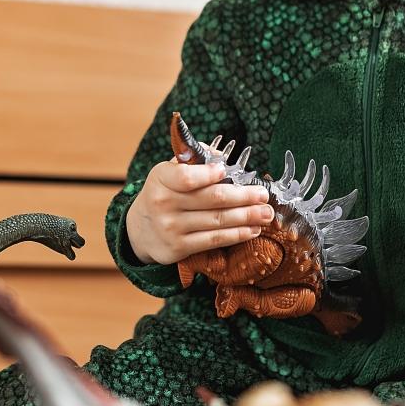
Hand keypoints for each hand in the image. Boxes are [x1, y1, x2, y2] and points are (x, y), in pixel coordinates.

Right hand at [125, 159, 274, 264]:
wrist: (139, 229)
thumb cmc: (164, 193)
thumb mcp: (170, 171)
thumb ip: (195, 161)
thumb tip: (223, 158)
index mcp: (161, 178)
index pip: (186, 177)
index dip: (208, 174)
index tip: (227, 171)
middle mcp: (163, 203)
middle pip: (212, 199)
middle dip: (243, 197)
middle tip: (263, 195)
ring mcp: (171, 227)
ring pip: (217, 220)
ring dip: (247, 217)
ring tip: (265, 214)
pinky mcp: (178, 247)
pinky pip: (213, 240)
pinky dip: (236, 234)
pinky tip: (252, 229)